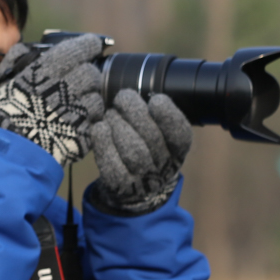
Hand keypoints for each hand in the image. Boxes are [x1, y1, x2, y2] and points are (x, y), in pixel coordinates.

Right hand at [0, 33, 105, 165]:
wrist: (10, 154)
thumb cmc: (4, 115)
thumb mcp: (2, 81)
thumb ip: (17, 60)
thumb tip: (29, 49)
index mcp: (49, 70)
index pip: (81, 48)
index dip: (88, 46)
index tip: (90, 46)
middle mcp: (69, 86)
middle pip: (92, 73)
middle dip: (86, 76)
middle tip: (74, 82)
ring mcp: (80, 110)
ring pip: (97, 97)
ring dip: (88, 99)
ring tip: (70, 107)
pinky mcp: (86, 131)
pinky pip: (97, 120)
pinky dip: (88, 120)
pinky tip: (73, 123)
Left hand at [90, 91, 191, 214]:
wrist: (135, 190)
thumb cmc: (147, 151)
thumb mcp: (160, 135)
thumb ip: (155, 115)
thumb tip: (138, 89)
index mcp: (178, 150)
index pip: (180, 134)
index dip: (169, 116)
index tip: (156, 99)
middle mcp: (164, 167)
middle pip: (152, 138)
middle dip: (136, 113)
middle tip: (123, 96)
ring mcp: (142, 179)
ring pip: (133, 150)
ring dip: (119, 125)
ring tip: (111, 112)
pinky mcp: (119, 185)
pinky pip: (112, 165)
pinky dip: (104, 143)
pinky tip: (99, 128)